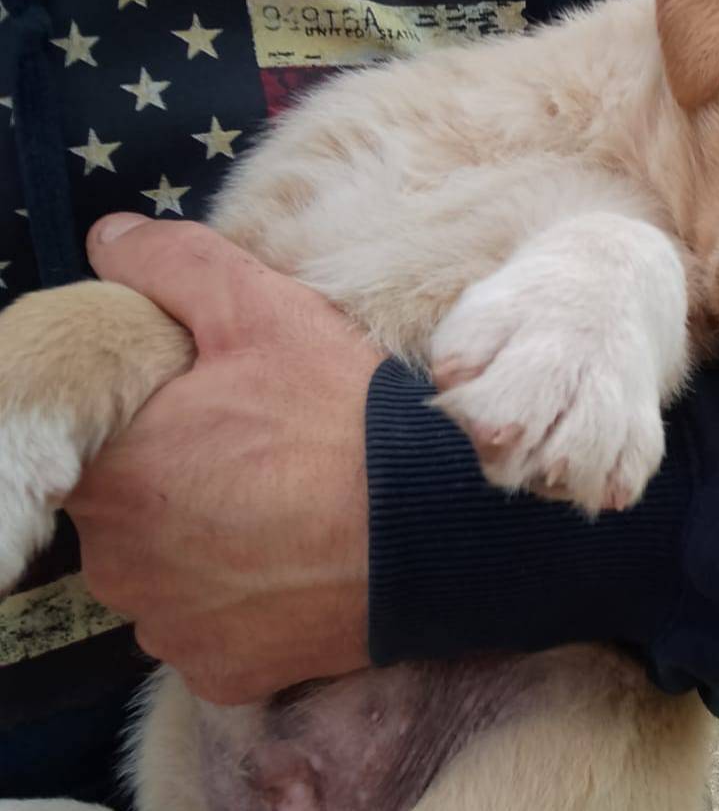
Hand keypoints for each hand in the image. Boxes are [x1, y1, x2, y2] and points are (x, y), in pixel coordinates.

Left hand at [64, 214, 384, 704]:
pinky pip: (209, 632)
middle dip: (170, 483)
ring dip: (201, 550)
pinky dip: (239, 606)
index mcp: (111, 471)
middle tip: (252, 457)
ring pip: (164, 577)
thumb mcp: (267, 312)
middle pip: (122, 513)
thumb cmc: (344, 418)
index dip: (139, 423)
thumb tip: (107, 239)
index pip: (87, 442)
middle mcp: (118, 564)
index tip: (194, 415)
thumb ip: (173, 265)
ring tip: (278, 515)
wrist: (435, 527)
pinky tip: (290, 571)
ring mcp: (171, 627)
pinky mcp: (222, 673)